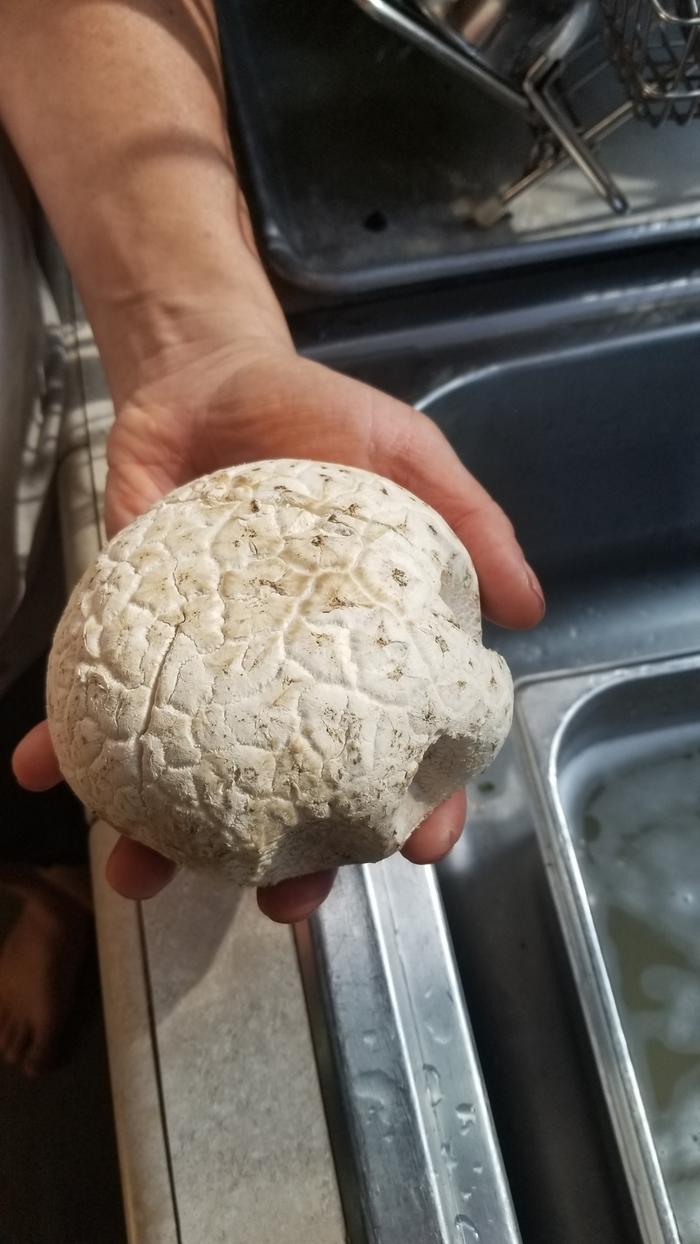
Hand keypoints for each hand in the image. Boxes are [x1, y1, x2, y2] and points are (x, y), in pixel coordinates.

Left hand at [13, 336, 543, 921]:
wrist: (203, 376)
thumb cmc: (316, 420)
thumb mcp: (406, 456)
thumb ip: (468, 523)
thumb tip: (529, 609)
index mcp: (355, 650)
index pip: (393, 743)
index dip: (414, 802)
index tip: (417, 849)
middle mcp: (278, 679)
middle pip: (288, 789)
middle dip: (287, 859)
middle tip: (284, 905)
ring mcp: (200, 669)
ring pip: (185, 777)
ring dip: (160, 835)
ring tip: (141, 873)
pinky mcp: (128, 639)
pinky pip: (95, 704)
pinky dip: (63, 743)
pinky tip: (41, 769)